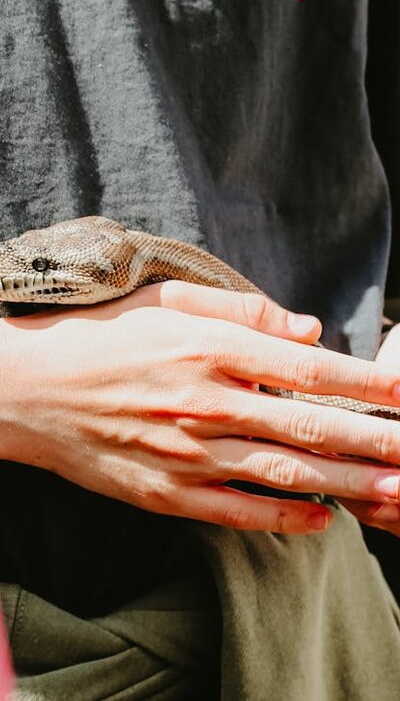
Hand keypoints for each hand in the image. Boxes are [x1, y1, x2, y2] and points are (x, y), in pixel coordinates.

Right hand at [3, 281, 399, 535]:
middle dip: (374, 441)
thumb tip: (308, 329)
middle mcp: (206, 403)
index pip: (308, 369)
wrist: (32, 390)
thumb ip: (244, 310)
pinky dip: (284, 517)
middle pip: (308, 428)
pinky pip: (237, 511)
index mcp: (210, 348)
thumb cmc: (106, 335)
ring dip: (346, 486)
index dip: (365, 383)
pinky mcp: (167, 492)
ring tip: (392, 490)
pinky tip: (322, 518)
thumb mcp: (169, 298)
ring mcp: (188, 454)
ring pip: (284, 475)